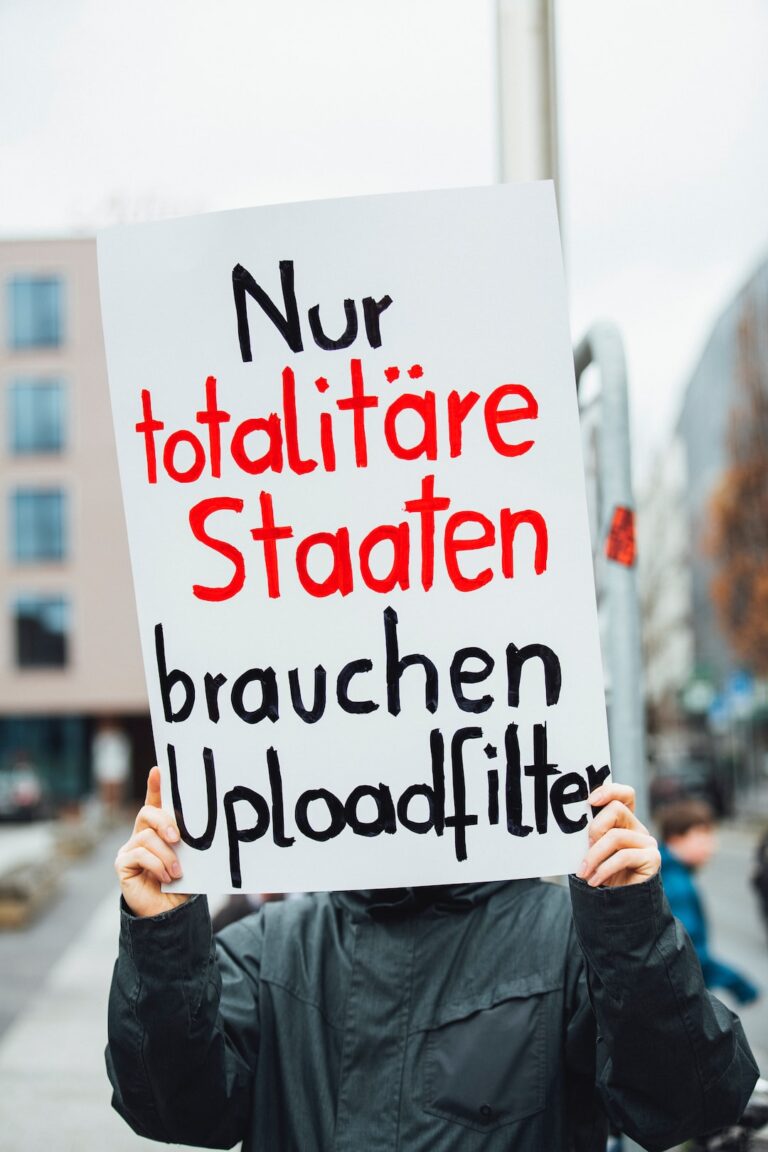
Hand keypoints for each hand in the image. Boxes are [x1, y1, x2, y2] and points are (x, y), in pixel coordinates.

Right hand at [115, 766, 188, 917]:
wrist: (170, 912)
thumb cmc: (182, 883)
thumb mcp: (188, 858)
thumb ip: (186, 841)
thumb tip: (192, 828)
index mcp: (158, 830)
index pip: (155, 803)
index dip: (155, 785)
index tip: (159, 769)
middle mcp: (140, 835)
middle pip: (147, 813)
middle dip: (164, 821)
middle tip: (178, 838)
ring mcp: (129, 848)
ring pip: (146, 837)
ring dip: (166, 855)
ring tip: (177, 872)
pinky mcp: (122, 864)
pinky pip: (139, 854)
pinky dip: (157, 865)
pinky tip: (166, 876)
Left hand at [576, 782, 659, 887]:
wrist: (617, 907)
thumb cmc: (600, 875)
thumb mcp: (591, 851)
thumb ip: (589, 836)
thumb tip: (571, 824)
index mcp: (624, 822)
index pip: (624, 795)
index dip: (609, 791)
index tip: (590, 800)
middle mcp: (638, 828)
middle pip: (617, 809)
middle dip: (595, 827)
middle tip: (585, 847)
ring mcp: (647, 843)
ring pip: (616, 836)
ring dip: (594, 855)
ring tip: (584, 871)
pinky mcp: (652, 859)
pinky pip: (624, 856)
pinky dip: (604, 868)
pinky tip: (594, 880)